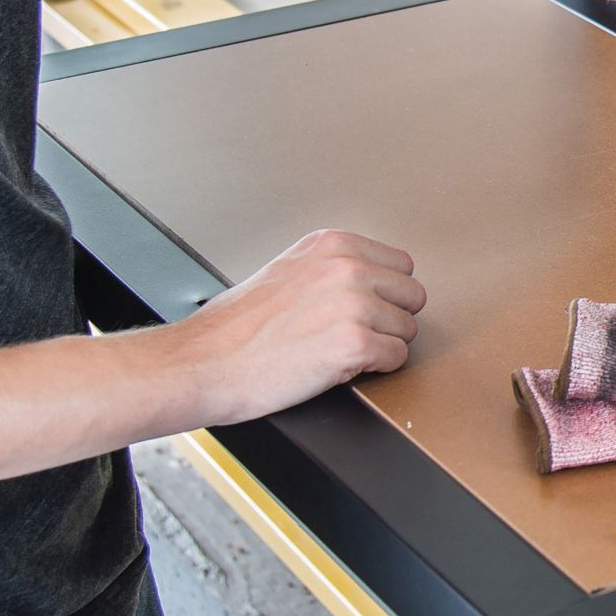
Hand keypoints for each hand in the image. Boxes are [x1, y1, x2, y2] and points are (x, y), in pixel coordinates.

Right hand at [164, 229, 426, 425]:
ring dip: (382, 346)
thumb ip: (332, 267)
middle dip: (390, 319)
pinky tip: (340, 367)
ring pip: (407, 330)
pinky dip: (376, 370)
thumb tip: (372, 279)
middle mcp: (347, 267)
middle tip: (354, 335)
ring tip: (338, 351)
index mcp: (332, 245)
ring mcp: (354, 304)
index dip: (385, 294)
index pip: (401, 265)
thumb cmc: (236, 328)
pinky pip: (397, 359)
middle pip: (412, 295)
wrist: (204, 363)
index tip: (363, 309)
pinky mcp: (354, 343)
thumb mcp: (288, 270)